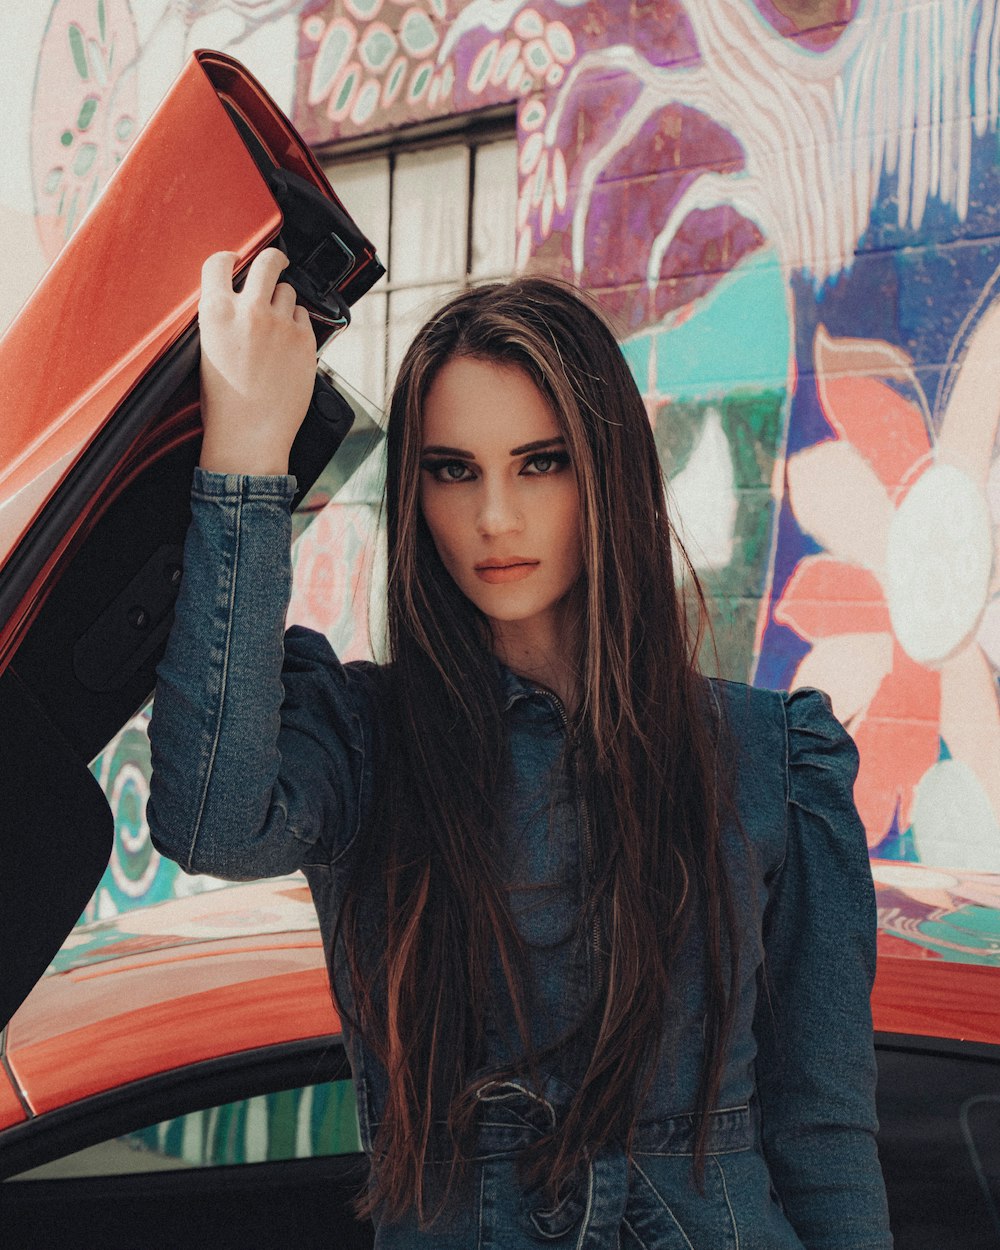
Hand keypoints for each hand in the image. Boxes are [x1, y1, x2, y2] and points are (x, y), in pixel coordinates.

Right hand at [197, 248, 316, 474]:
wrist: (249, 433)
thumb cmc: (224, 402)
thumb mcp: (208, 349)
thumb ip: (222, 318)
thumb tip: (235, 298)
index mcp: (216, 311)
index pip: (219, 262)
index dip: (230, 258)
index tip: (236, 260)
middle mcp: (249, 310)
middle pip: (267, 262)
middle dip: (273, 258)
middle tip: (277, 262)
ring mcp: (280, 323)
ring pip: (288, 292)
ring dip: (283, 302)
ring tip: (275, 327)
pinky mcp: (304, 339)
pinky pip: (304, 318)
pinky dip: (298, 326)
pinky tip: (288, 346)